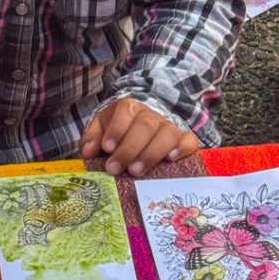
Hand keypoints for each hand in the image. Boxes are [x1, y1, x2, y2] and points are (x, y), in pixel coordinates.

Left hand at [79, 98, 198, 176]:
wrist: (138, 130)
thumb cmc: (117, 134)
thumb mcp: (101, 130)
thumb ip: (92, 139)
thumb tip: (88, 151)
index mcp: (129, 108)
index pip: (126, 111)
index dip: (117, 129)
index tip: (107, 148)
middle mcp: (151, 115)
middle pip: (146, 125)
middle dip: (129, 148)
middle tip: (115, 168)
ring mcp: (169, 127)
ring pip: (168, 133)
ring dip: (151, 153)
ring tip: (135, 172)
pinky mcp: (184, 140)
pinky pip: (190, 140)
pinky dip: (183, 148)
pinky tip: (171, 159)